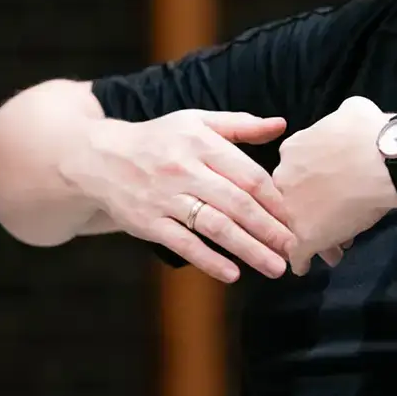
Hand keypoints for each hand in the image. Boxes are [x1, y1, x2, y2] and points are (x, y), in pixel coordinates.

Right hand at [82, 109, 294, 281]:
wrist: (99, 158)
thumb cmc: (158, 140)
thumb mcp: (196, 122)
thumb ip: (240, 125)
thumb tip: (281, 125)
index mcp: (201, 143)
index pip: (248, 175)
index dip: (276, 200)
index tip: (297, 218)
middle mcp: (185, 169)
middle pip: (237, 204)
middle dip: (270, 229)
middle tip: (295, 249)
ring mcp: (165, 198)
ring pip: (215, 226)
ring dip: (249, 249)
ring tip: (275, 267)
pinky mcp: (148, 222)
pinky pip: (183, 243)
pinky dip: (208, 260)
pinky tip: (232, 274)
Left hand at [273, 98, 396, 276]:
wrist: (383, 161)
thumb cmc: (370, 131)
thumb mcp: (350, 110)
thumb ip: (338, 120)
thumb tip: (347, 118)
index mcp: (291, 151)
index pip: (293, 172)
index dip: (309, 184)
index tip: (323, 192)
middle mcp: (284, 180)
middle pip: (290, 202)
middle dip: (308, 213)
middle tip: (328, 221)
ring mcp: (293, 211)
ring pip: (295, 230)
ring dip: (311, 239)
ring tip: (330, 251)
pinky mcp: (306, 237)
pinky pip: (297, 256)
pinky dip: (301, 262)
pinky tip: (303, 268)